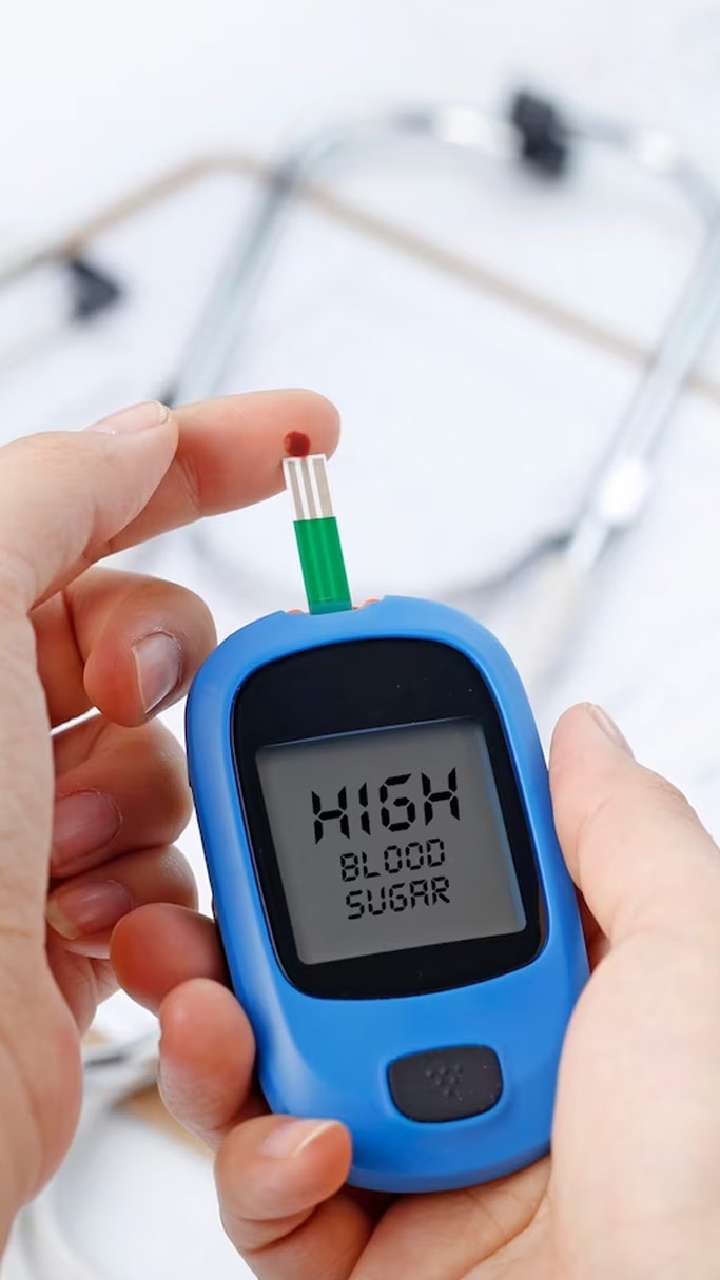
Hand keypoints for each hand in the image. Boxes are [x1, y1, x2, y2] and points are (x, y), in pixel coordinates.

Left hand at [0, 390, 337, 1248]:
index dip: (210, 455)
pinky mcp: (73, 918)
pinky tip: (85, 925)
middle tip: (127, 692)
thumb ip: (55, 496)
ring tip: (64, 855)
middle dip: (163, 667)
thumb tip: (144, 436)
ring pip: (176, 761)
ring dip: (144, 805)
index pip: (94, 500)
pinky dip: (152, 892)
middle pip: (150, 635)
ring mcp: (32, 821)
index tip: (307, 436)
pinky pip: (176, 865)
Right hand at [116, 703, 719, 1278]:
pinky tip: (307, 1148)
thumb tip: (581, 734)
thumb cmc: (717, 1187)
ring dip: (216, 1030)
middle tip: (195, 879)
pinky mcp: (360, 1256)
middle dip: (242, 921)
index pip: (436, 875)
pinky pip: (266, 1194)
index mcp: (558, 991)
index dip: (364, 813)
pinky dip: (261, 1163)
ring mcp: (415, 1160)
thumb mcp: (693, 964)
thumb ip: (626, 835)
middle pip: (324, 969)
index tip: (301, 756)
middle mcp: (479, 1065)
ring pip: (269, 1070)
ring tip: (203, 1002)